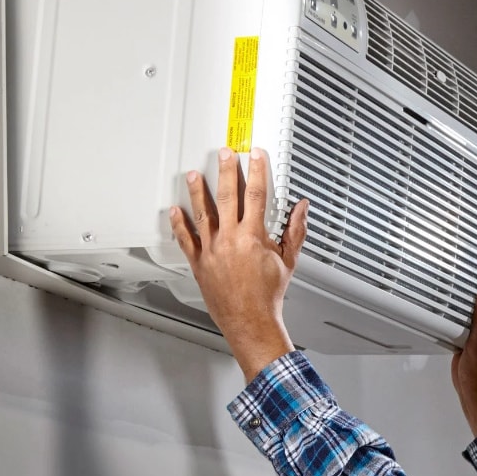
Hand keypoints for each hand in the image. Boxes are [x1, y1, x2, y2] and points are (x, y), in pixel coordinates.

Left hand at [169, 146, 308, 380]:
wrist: (251, 322)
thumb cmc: (268, 296)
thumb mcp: (289, 261)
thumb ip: (295, 231)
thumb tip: (301, 209)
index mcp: (253, 237)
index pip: (257, 195)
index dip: (257, 171)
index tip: (255, 156)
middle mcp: (230, 240)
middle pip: (228, 197)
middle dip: (227, 171)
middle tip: (225, 153)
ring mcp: (212, 251)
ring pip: (203, 214)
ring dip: (198, 192)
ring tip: (195, 174)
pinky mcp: (199, 264)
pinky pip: (186, 240)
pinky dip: (179, 224)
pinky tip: (175, 211)